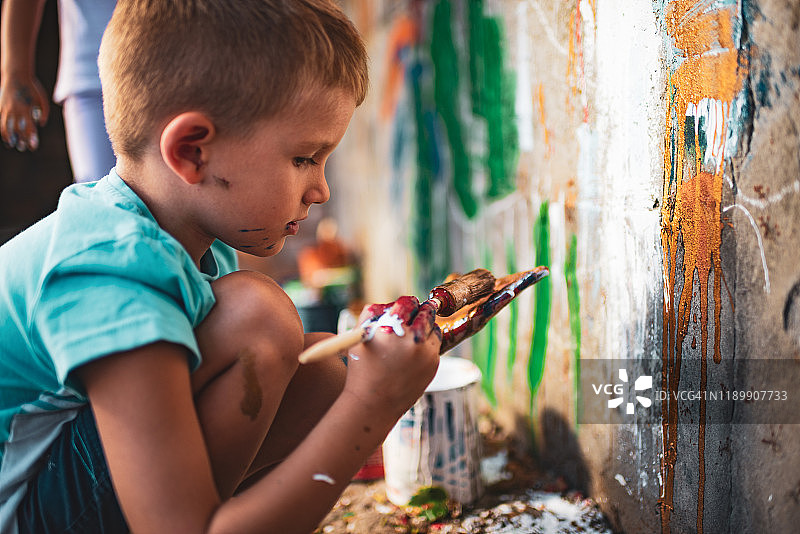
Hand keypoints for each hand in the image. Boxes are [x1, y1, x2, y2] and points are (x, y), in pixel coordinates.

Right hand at [0, 73, 48, 150]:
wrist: (17, 76)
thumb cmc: (32, 88)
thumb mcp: (42, 99)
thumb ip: (44, 112)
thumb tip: (41, 125)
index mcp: (27, 109)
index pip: (29, 128)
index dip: (31, 139)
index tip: (33, 147)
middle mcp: (16, 110)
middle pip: (18, 130)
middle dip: (20, 141)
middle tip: (23, 148)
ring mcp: (7, 108)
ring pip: (5, 127)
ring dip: (8, 137)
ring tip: (12, 144)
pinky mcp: (1, 106)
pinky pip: (0, 120)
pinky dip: (2, 129)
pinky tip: (5, 135)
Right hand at [344, 296, 440, 419]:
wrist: (373, 403)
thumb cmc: (362, 369)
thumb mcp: (360, 336)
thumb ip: (372, 312)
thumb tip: (390, 303)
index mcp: (391, 327)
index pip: (408, 302)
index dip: (406, 304)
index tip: (406, 307)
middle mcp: (411, 337)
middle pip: (426, 311)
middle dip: (420, 312)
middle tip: (415, 316)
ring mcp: (425, 351)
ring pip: (434, 327)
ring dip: (426, 328)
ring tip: (413, 337)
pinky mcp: (433, 364)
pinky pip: (435, 345)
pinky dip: (428, 344)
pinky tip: (414, 353)